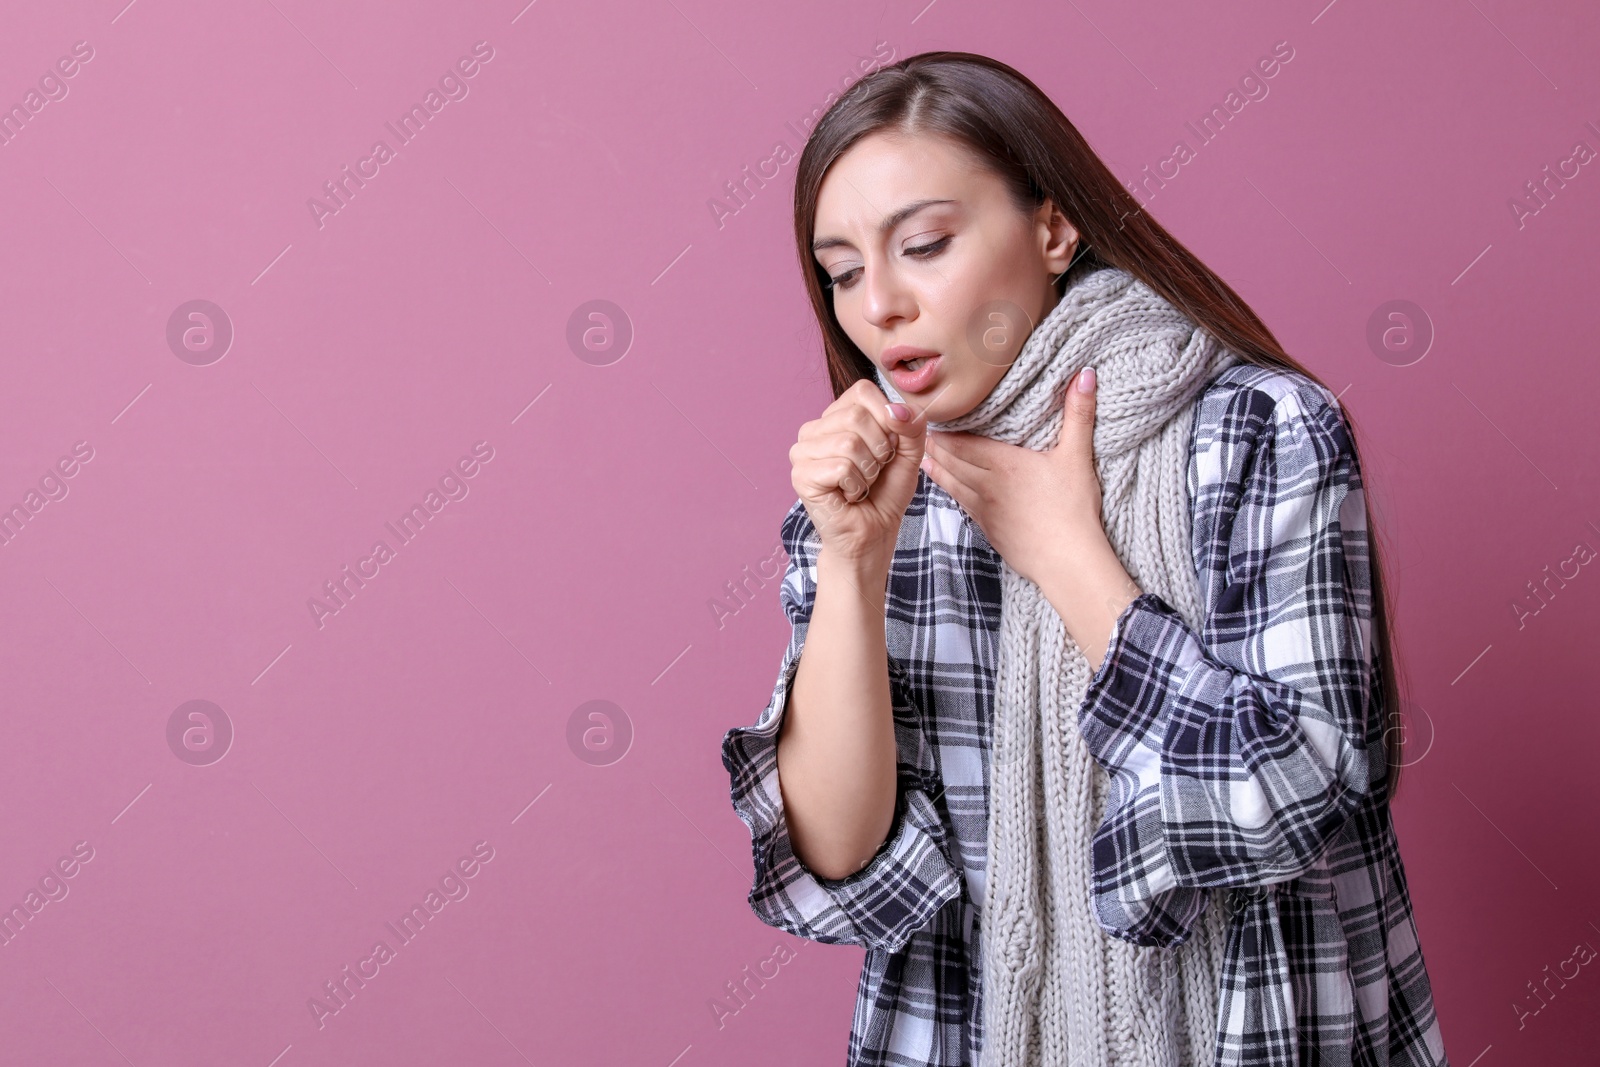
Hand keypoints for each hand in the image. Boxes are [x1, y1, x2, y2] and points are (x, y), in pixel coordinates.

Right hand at [790, 379, 928, 563]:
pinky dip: (856, 486)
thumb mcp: (909, 452)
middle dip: (879, 449)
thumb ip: (911, 424)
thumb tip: (896, 410)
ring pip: (848, 443)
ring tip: (861, 484)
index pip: (863, 390)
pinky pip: (841, 467)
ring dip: (868, 471)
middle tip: (874, 471)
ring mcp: (802, 451)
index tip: (888, 447)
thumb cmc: (886, 492)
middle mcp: (814, 428)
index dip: (886, 418)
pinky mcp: (801, 475)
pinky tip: (849, 496)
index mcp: (837, 414)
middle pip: (856, 416)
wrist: (873, 533)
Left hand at [918, 366, 1106, 588]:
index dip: (944, 430)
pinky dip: (949, 492)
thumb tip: (1084, 374)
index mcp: (1004, 463)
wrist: (1066, 562)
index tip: (931, 416)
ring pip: (952, 483)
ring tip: (924, 456)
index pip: (963, 442)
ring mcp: (985, 509)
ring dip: (936, 468)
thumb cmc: (1073, 509)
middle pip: (951, 460)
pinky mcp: (989, 529)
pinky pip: (962, 505)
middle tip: (920, 432)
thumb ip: (1079, 414)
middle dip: (935, 445)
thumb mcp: (1078, 457)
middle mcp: (987, 484)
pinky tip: (947, 488)